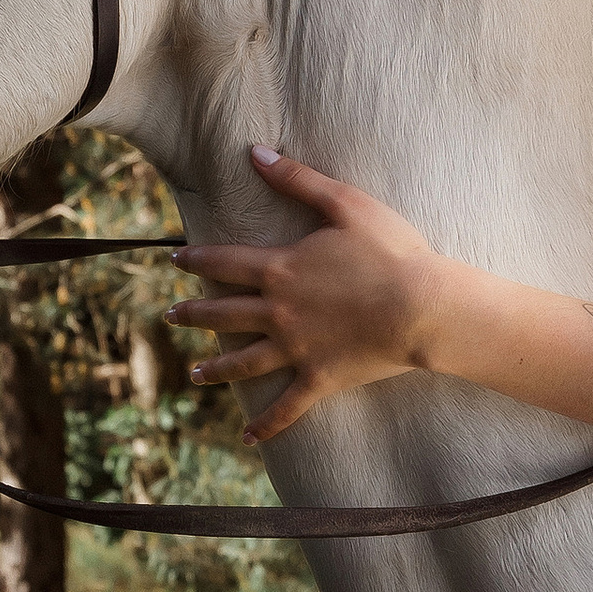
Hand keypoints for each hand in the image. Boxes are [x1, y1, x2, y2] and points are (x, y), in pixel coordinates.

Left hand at [167, 145, 448, 444]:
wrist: (422, 306)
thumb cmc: (391, 251)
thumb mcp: (345, 203)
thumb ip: (298, 179)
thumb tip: (256, 153)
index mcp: (280, 269)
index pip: (225, 262)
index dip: (197, 259)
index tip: (175, 258)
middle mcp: (278, 312)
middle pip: (223, 314)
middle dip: (194, 314)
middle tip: (171, 316)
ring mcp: (296, 349)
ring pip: (244, 361)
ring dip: (216, 368)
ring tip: (195, 373)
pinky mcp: (319, 378)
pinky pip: (287, 407)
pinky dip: (267, 425)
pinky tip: (248, 438)